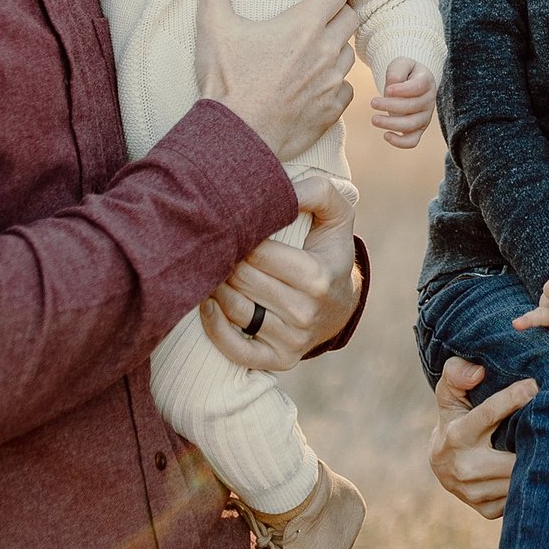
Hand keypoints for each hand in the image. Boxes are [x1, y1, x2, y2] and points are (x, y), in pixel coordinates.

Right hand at [193, 0, 358, 161]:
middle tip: (318, 16)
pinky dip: (334, 85)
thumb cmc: (225, 80)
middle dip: (338, 13)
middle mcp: (326, 51)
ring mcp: (332, 83)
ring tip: (314, 51)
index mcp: (304, 25)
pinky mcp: (332, 111)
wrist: (236, 138)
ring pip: (349, 54)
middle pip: (351, 17)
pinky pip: (345, 90)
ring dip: (336, 49)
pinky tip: (314, 85)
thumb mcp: (214, 25)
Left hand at [198, 174, 359, 371]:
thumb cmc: (329, 252)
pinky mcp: (278, 360)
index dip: (240, 234)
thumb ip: (318, 192)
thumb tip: (288, 188)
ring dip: (215, 286)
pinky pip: (235, 349)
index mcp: (317, 277)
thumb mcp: (336, 216)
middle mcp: (305, 312)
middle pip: (242, 279)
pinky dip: (214, 328)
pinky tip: (207, 305)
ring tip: (212, 267)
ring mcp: (292, 340)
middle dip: (225, 257)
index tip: (233, 224)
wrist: (340, 305)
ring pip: (234, 308)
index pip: (258, 252)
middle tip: (216, 243)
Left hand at [370, 57, 436, 148]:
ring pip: (412, 125)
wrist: (410, 83)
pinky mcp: (418, 129)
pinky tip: (386, 135)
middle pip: (413, 106)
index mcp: (426, 81)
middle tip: (373, 102)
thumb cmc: (404, 73)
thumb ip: (397, 71)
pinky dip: (400, 142)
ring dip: (392, 124)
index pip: (419, 87)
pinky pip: (412, 141)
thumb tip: (392, 87)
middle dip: (391, 106)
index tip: (388, 90)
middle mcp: (429, 100)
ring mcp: (425, 116)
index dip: (404, 90)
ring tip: (374, 119)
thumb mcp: (400, 64)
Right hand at [428, 357, 534, 517]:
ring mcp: (474, 493)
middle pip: (512, 458)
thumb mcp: (450, 392)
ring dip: (537, 465)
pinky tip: (536, 469)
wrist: (441, 461)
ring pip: (518, 480)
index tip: (535, 385)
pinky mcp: (486, 509)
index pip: (488, 414)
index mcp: (456, 435)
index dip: (513, 398)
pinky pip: (518, 498)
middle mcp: (463, 467)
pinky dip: (529, 484)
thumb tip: (479, 372)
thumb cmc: (454, 417)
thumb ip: (457, 373)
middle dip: (536, 443)